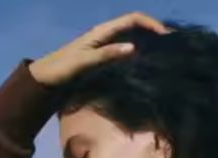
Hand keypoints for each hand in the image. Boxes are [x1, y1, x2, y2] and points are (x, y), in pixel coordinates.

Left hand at [28, 14, 168, 87]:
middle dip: (154, 31)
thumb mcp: (84, 62)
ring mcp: (105, 44)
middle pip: (136, 25)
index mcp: (103, 31)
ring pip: (132, 36)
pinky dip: (139, 52)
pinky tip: (145, 64)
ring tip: (163, 54)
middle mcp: (106, 34)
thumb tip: (133, 48)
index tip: (166, 37)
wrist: (46, 77)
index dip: (151, 24)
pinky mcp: (103, 56)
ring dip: (148, 42)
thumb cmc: (63, 68)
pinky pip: (125, 49)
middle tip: (171, 46)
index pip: (133, 19)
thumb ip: (107, 54)